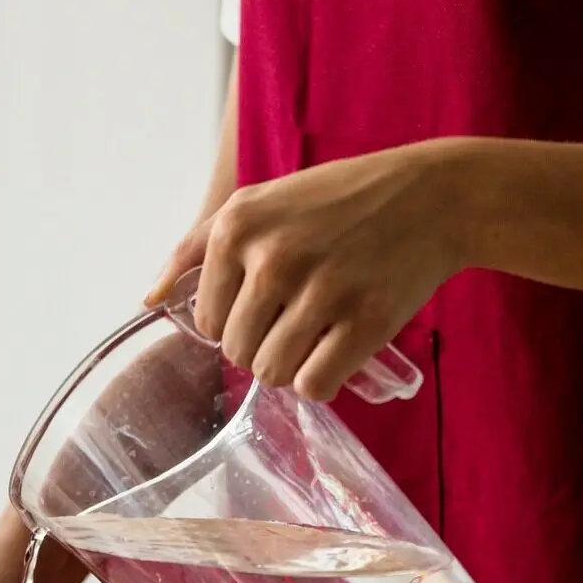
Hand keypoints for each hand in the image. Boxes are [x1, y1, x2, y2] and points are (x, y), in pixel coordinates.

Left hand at [146, 139, 469, 400]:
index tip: (270, 303)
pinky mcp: (364, 321)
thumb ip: (198, 246)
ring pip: (271, 374)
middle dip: (264, 346)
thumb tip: (150, 299)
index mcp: (237, 225)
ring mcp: (319, 290)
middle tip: (299, 320)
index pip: (206, 319)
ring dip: (292, 367)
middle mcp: (271, 256)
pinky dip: (322, 381)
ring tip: (317, 337)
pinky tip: (338, 353)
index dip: (237, 321)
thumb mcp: (260, 201)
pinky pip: (313, 386)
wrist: (432, 196)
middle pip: (236, 352)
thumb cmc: (340, 201)